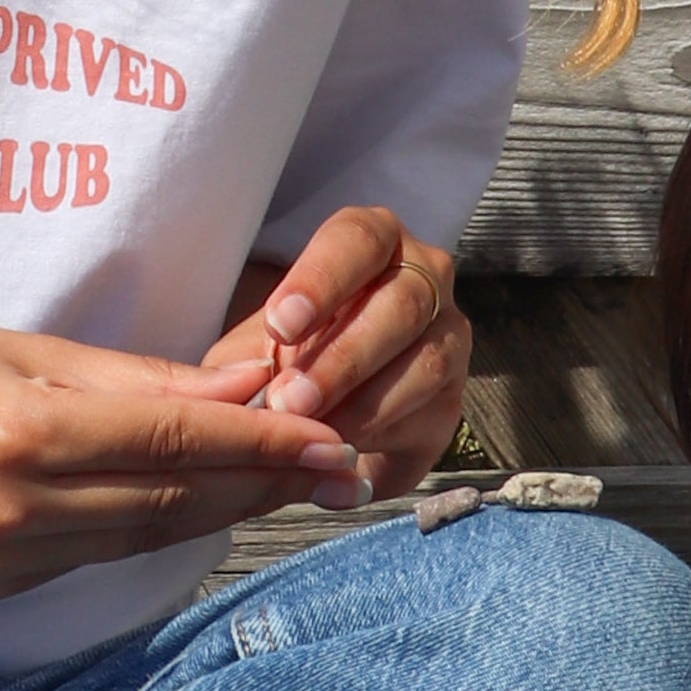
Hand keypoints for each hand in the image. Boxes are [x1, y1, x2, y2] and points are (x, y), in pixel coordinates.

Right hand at [0, 314, 368, 596]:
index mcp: (22, 436)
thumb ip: (133, 380)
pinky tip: (198, 499)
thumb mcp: (18, 347)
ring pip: (146, 535)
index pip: (175, 443)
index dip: (264, 443)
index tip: (333, 439)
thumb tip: (241, 389)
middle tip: (342, 463)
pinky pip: (98, 553)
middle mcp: (16, 511)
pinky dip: (154, 524)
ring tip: (292, 481)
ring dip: (223, 508)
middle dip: (264, 482)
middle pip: (174, 500)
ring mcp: (2, 561)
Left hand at [209, 206, 469, 494]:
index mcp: (373, 242)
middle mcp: (423, 276)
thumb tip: (238, 383)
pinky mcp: (452, 399)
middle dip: (343, 355)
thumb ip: (248, 360)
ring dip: (365, 400)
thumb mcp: (256, 351)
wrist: (328, 424)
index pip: (357, 240)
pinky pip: (429, 412)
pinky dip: (381, 433)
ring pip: (425, 359)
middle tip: (290, 398)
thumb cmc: (290, 361)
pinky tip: (338, 450)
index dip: (321, 280)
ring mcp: (448, 336)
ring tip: (312, 430)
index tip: (281, 325)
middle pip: (401, 301)